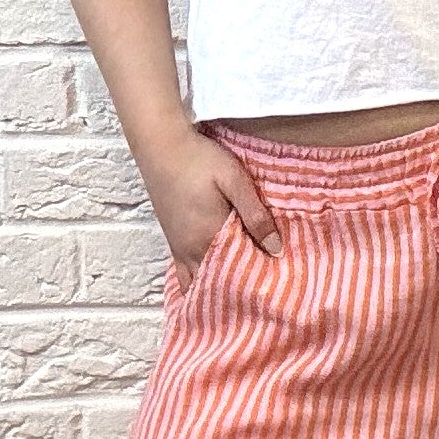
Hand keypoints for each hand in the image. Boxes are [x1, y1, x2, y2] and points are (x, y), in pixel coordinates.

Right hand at [138, 123, 283, 282]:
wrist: (160, 145)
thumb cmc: (199, 159)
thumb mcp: (234, 180)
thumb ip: (255, 214)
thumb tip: (276, 249)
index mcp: (210, 237)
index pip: (240, 273)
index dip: (259, 280)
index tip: (278, 284)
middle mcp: (191, 250)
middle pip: (219, 283)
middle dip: (240, 289)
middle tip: (263, 292)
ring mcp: (179, 248)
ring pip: (199, 283)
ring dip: (218, 288)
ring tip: (241, 293)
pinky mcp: (173, 241)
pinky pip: (184, 275)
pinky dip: (198, 284)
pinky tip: (211, 286)